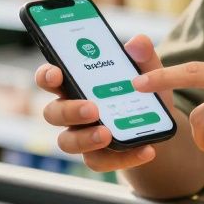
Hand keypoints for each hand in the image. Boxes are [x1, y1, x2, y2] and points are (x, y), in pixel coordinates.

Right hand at [35, 34, 181, 172]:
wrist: (156, 126)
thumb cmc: (141, 91)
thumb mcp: (147, 71)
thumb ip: (142, 55)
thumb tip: (137, 42)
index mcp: (75, 83)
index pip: (50, 78)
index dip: (47, 75)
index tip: (56, 73)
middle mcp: (70, 110)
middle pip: (53, 113)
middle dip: (69, 111)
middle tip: (92, 109)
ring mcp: (81, 135)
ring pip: (67, 142)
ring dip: (85, 139)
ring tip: (108, 134)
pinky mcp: (97, 156)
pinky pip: (99, 161)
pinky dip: (122, 157)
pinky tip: (144, 150)